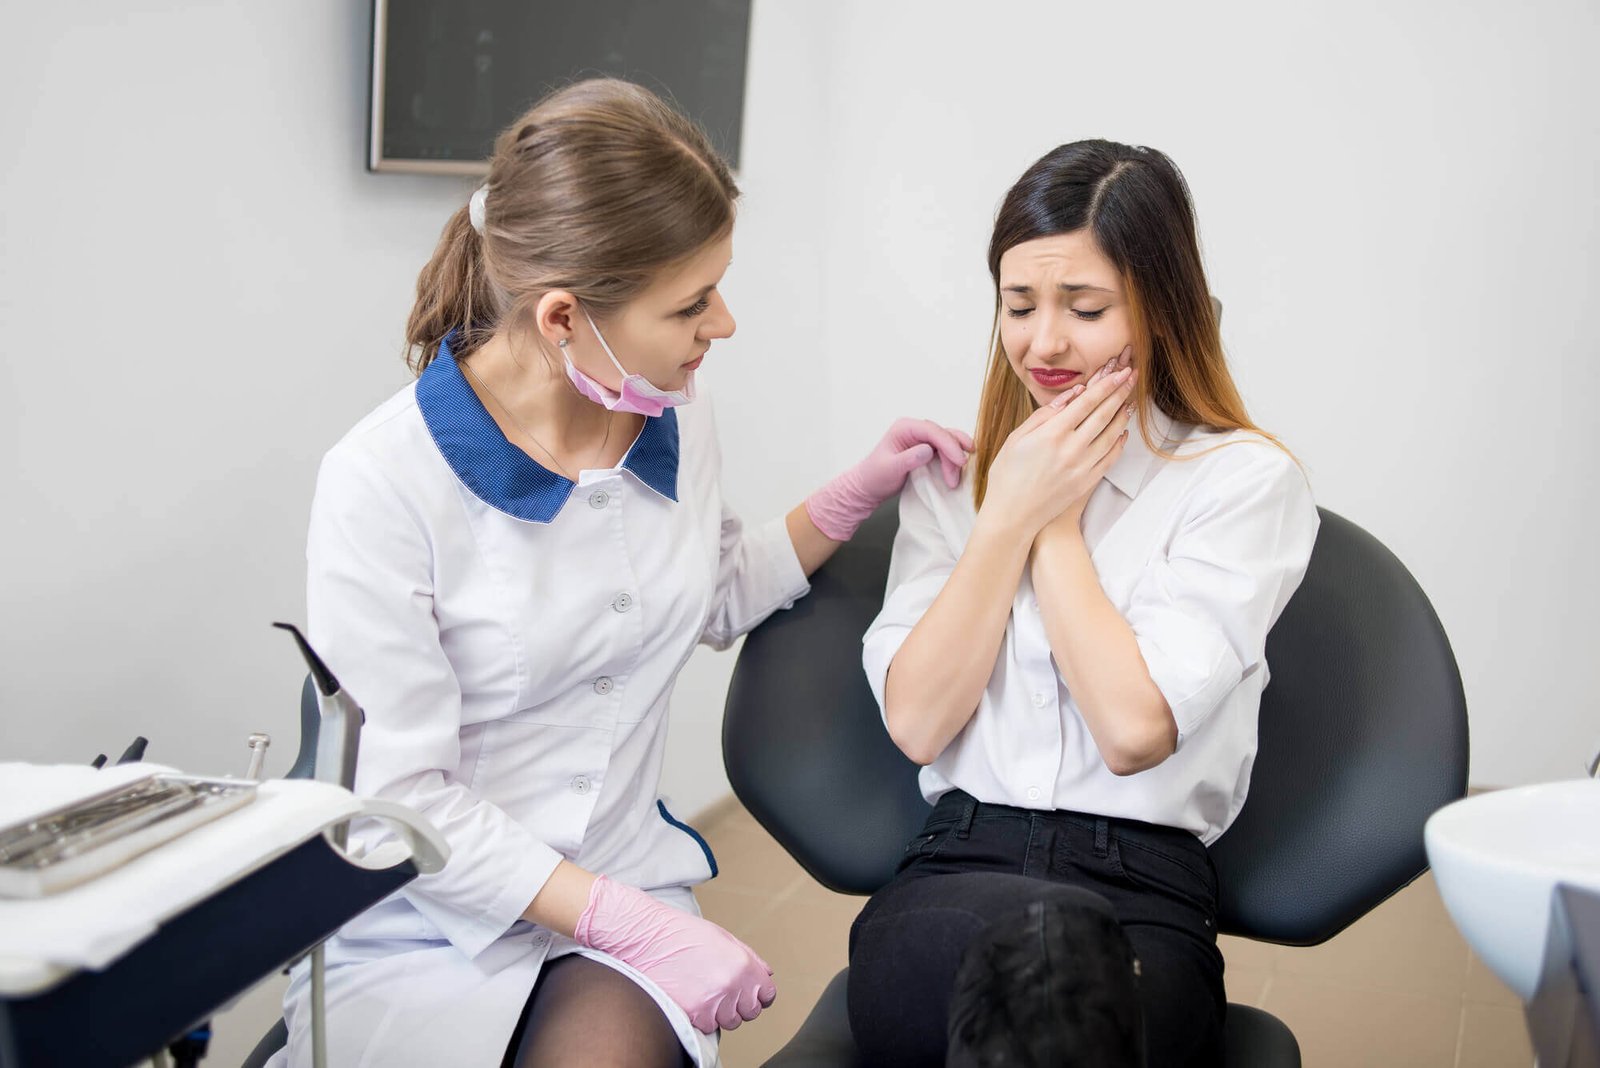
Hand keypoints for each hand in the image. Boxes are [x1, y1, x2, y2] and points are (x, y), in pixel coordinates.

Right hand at [574, 875, 775, 1032]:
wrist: (646, 938)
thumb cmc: (681, 934)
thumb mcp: (722, 937)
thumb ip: (749, 958)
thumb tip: (766, 974)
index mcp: (742, 964)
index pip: (767, 994)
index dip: (759, 993)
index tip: (750, 993)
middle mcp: (732, 985)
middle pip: (750, 1012)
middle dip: (740, 1003)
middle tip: (723, 990)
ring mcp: (713, 1001)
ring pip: (729, 1021)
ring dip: (721, 1012)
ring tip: (704, 992)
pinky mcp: (693, 1013)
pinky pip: (709, 1027)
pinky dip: (702, 1017)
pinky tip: (692, 998)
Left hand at [806, 418, 973, 540]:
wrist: (868, 487)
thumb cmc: (874, 477)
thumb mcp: (889, 469)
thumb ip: (908, 459)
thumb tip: (928, 450)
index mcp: (904, 428)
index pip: (932, 431)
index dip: (949, 444)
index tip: (959, 461)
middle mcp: (914, 430)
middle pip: (944, 435)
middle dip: (953, 454)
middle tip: (957, 475)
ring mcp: (921, 439)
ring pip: (947, 443)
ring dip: (955, 459)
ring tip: (954, 480)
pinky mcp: (926, 450)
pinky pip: (945, 451)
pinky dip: (952, 461)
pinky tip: (956, 472)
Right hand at [981, 350, 1136, 537]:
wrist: (1012, 516)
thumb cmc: (1008, 475)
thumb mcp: (1016, 439)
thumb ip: (1043, 415)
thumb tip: (1071, 395)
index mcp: (1051, 434)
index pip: (1087, 401)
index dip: (1106, 383)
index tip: (1119, 371)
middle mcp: (1071, 448)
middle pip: (1103, 413)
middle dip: (1120, 392)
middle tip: (1132, 376)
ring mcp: (1082, 466)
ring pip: (1112, 434)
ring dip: (1123, 415)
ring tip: (1129, 400)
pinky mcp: (1087, 482)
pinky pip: (1110, 457)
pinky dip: (1119, 442)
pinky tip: (1122, 432)